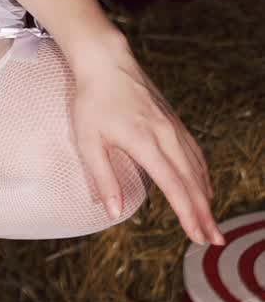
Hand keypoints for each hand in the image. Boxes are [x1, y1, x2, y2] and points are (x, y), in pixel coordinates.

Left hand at [69, 46, 223, 247]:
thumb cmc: (92, 101)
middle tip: (214, 241)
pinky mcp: (173, 120)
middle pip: (191, 181)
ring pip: (196, 167)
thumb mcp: (87, 140)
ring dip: (206, 197)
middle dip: (204, 214)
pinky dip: (202, 174)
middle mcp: (165, 135)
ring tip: (212, 222)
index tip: (197, 236)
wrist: (106, 60)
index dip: (187, 214)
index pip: (174, 186)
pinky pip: (194, 152)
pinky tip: (203, 187)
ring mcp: (172, 126)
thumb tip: (113, 212)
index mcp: (145, 142)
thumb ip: (103, 178)